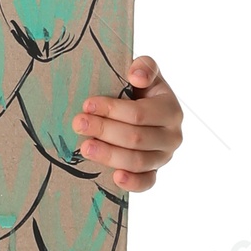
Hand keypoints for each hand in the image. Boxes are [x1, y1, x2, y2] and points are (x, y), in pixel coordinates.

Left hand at [73, 55, 182, 192]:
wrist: (143, 112)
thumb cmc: (141, 91)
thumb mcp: (145, 73)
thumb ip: (145, 67)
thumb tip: (136, 77)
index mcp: (171, 110)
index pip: (139, 114)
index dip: (112, 110)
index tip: (87, 104)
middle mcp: (172, 136)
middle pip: (136, 138)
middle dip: (104, 131)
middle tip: (78, 123)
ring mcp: (163, 157)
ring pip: (137, 161)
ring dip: (109, 155)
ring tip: (85, 147)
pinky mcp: (154, 173)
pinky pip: (146, 183)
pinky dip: (132, 183)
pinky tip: (115, 177)